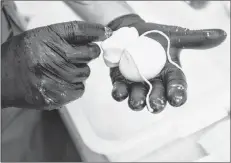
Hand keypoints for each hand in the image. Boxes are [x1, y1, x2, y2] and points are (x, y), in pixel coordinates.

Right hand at [1, 21, 109, 109]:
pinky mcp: (57, 95)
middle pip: (89, 53)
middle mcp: (53, 56)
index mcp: (47, 38)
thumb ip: (65, 37)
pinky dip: (75, 86)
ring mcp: (56, 78)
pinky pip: (79, 89)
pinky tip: (62, 82)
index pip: (79, 31)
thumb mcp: (39, 37)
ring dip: (80, 71)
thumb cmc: (21, 56)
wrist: (2, 78)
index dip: (96, 31)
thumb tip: (92, 38)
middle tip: (81, 54)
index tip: (105, 32)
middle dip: (89, 53)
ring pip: (85, 73)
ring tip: (63, 70)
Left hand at [108, 14, 226, 112]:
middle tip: (156, 105)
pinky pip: (120, 90)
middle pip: (157, 95)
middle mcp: (154, 82)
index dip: (177, 92)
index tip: (177, 99)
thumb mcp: (174, 36)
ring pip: (138, 97)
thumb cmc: (154, 35)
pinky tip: (119, 92)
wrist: (130, 30)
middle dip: (157, 101)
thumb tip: (222, 35)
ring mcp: (136, 83)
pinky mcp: (121, 81)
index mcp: (169, 73)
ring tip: (137, 103)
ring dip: (137, 101)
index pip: (176, 85)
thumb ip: (194, 39)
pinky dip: (119, 93)